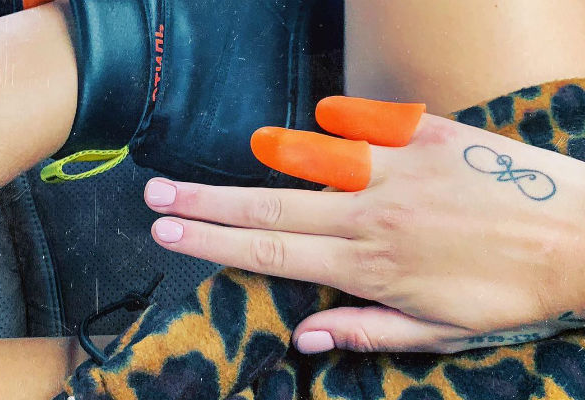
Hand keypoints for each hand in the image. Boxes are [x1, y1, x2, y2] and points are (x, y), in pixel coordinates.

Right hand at [144, 97, 584, 353]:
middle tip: (158, 196)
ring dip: (256, 170)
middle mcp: (372, 212)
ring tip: (211, 178)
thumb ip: (365, 329)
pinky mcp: (424, 134)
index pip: (271, 251)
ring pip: (307, 162)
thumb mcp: (438, 332)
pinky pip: (360, 125)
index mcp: (371, 264)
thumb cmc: (507, 292)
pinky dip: (328, 130)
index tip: (169, 233)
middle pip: (270, 207)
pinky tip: (307, 137)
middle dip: (205, 203)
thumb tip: (304, 334)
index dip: (213, 243)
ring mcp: (397, 166)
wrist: (579, 236)